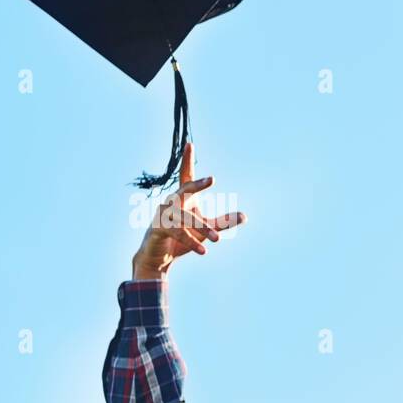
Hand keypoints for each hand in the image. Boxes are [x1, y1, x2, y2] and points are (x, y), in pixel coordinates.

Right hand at [131, 143, 246, 279]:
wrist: (159, 257)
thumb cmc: (181, 238)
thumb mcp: (207, 230)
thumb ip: (223, 223)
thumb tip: (244, 216)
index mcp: (183, 199)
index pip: (186, 177)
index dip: (188, 161)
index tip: (190, 144)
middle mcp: (171, 203)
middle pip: (185, 190)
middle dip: (197, 184)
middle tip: (212, 179)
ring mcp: (163, 215)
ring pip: (185, 218)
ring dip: (202, 228)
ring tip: (217, 239)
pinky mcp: (158, 229)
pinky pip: (177, 233)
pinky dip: (191, 242)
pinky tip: (204, 251)